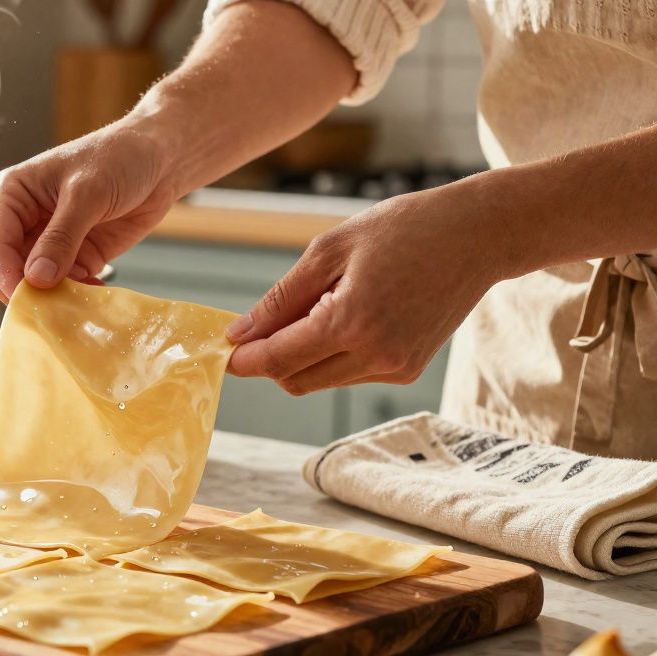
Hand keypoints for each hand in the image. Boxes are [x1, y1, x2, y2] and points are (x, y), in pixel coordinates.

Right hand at [0, 122, 176, 301]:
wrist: (158, 158)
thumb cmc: (118, 157)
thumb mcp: (87, 194)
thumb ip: (61, 237)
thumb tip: (36, 279)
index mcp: (11, 196)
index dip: (8, 276)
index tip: (31, 298)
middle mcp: (23, 221)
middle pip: (9, 271)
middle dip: (30, 291)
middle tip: (55, 308)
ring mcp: (48, 242)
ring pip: (36, 285)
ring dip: (56, 298)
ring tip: (81, 300)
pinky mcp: (75, 257)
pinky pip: (65, 287)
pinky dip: (77, 296)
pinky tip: (95, 293)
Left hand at [225, 180, 515, 394]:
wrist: (479, 235)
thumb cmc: (404, 229)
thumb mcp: (331, 250)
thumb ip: (282, 298)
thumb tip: (240, 333)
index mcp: (351, 322)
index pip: (278, 359)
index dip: (244, 359)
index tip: (222, 351)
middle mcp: (375, 355)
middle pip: (295, 379)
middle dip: (270, 359)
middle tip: (263, 323)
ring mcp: (395, 368)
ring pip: (320, 380)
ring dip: (302, 356)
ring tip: (320, 303)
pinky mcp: (408, 370)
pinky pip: (350, 374)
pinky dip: (333, 354)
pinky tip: (349, 313)